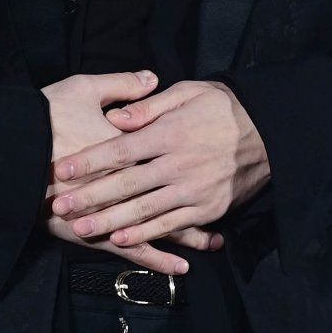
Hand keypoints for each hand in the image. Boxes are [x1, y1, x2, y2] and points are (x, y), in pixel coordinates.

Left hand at [48, 78, 270, 252]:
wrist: (271, 132)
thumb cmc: (223, 107)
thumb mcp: (188, 92)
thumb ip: (150, 105)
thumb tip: (116, 117)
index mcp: (171, 133)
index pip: (122, 149)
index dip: (90, 160)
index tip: (62, 169)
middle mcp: (180, 164)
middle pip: (127, 183)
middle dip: (90, 196)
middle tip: (60, 205)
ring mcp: (193, 190)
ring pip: (144, 210)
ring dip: (110, 221)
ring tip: (80, 228)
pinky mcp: (207, 209)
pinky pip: (171, 225)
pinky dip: (145, 235)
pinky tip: (121, 240)